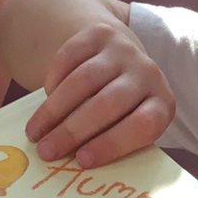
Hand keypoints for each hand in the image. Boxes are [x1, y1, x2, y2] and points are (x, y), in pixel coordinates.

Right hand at [24, 20, 175, 166]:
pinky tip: (44, 98)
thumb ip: (110, 141)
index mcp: (162, 105)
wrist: (120, 59)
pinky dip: (53, 80)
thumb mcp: (127, 126)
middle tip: (46, 151)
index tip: (82, 161)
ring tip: (35, 133)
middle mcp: (148, 74)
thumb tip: (72, 163)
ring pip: (84, 81)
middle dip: (73, 131)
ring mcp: (124, 51)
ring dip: (54, 110)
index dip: (112, 144)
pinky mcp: (100, 34)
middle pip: (108, 104)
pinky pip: (70, 57)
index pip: (143, 125)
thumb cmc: (121, 109)